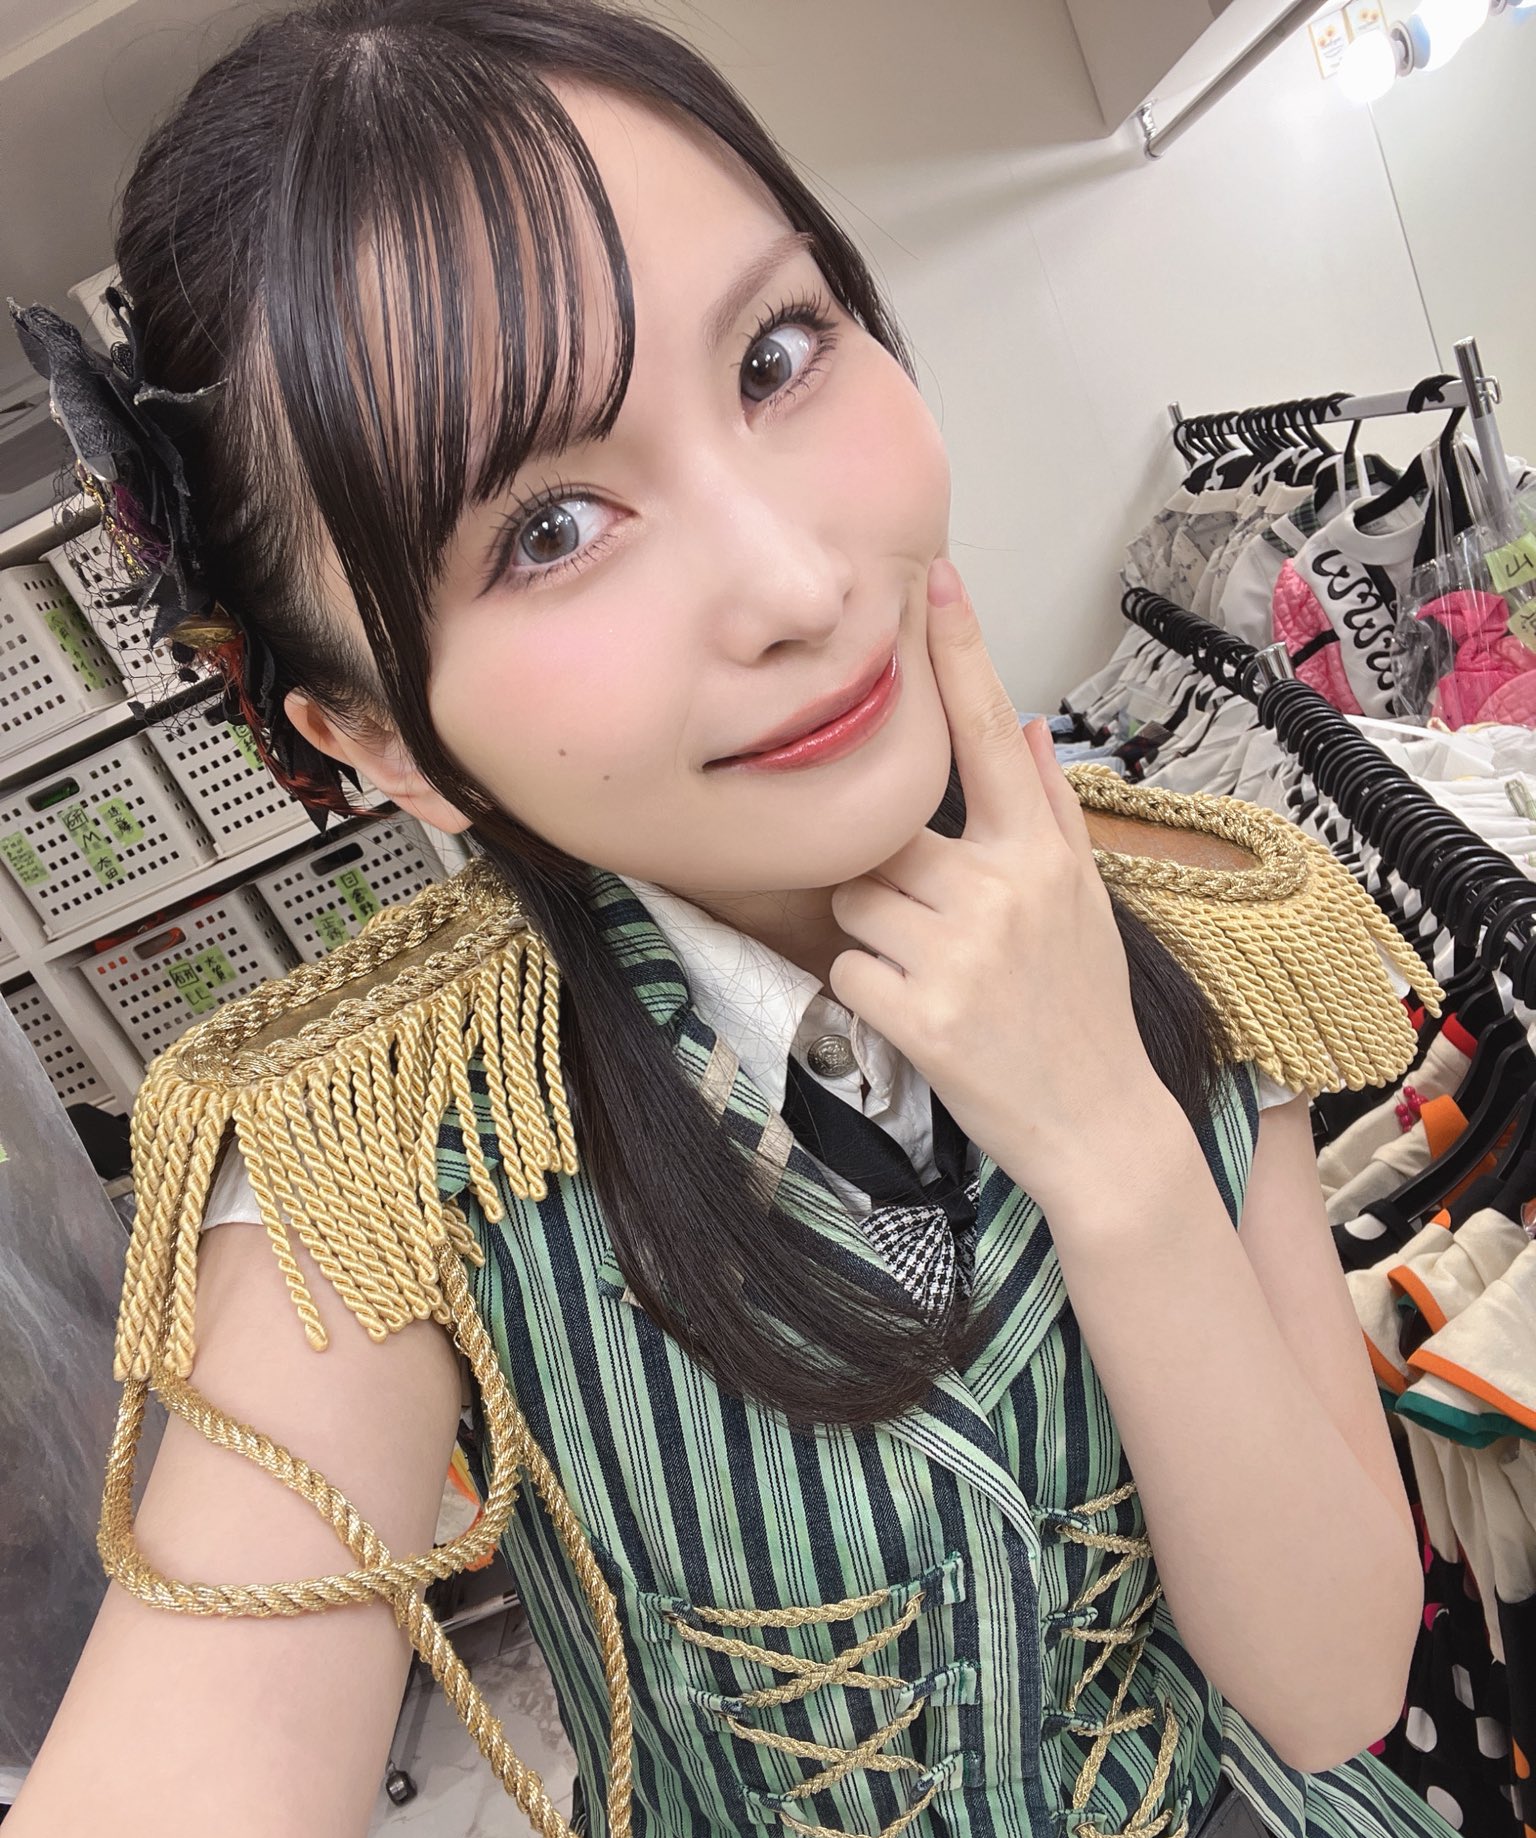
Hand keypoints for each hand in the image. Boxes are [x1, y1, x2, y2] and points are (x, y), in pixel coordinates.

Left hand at [826, 559, 1171, 1208]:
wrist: (1097, 1126)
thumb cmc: (1084, 1010)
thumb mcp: (1086, 903)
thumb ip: (1052, 812)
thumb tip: (1033, 727)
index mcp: (1040, 856)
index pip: (994, 735)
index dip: (962, 655)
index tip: (940, 579)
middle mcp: (1000, 891)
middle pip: (884, 837)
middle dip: (890, 878)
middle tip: (940, 935)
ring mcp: (957, 954)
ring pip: (856, 900)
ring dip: (875, 936)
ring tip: (936, 978)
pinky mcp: (918, 1015)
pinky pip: (846, 969)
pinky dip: (868, 994)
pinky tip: (920, 1019)